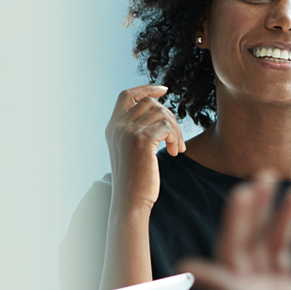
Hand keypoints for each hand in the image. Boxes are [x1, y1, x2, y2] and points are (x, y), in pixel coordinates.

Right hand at [105, 85, 185, 211]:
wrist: (130, 201)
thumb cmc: (135, 179)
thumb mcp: (131, 150)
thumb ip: (137, 130)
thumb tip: (159, 111)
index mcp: (112, 127)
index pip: (127, 95)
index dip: (146, 88)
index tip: (164, 90)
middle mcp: (118, 126)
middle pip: (150, 103)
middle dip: (169, 116)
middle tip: (177, 138)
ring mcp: (129, 132)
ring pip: (161, 114)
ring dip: (175, 130)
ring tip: (177, 148)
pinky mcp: (142, 140)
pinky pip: (167, 127)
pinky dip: (176, 138)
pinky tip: (175, 152)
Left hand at [179, 177, 290, 289]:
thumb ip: (221, 286)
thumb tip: (185, 266)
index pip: (233, 247)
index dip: (236, 219)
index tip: (243, 190)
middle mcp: (262, 289)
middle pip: (257, 242)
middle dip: (262, 210)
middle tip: (267, 178)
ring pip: (285, 246)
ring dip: (290, 219)